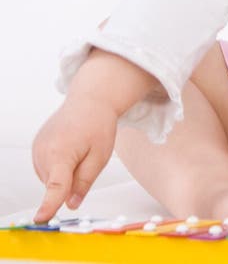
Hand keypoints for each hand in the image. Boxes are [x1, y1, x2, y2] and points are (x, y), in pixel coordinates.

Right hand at [31, 94, 117, 222]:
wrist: (89, 100)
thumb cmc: (97, 123)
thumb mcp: (100, 156)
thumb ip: (84, 182)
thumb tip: (71, 204)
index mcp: (61, 152)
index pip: (56, 186)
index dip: (49, 204)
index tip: (41, 218)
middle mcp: (44, 150)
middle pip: (56, 185)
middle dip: (71, 181)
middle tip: (85, 157)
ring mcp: (37, 148)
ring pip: (50, 179)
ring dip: (64, 174)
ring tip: (77, 148)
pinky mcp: (36, 147)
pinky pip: (47, 170)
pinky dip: (57, 166)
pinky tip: (68, 147)